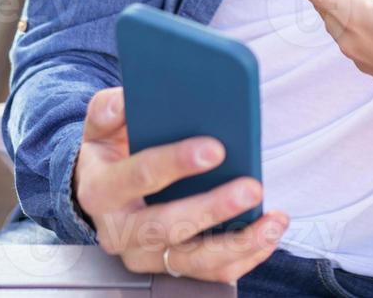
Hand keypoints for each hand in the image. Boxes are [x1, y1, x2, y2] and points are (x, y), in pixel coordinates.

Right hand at [73, 87, 288, 282]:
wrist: (99, 194)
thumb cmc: (110, 155)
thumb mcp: (101, 128)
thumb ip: (108, 109)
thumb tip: (127, 101)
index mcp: (101, 190)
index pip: (139, 176)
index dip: (176, 162)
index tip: (215, 149)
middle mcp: (118, 231)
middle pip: (167, 226)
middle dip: (213, 208)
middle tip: (252, 188)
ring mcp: (143, 255)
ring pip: (194, 259)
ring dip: (238, 242)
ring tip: (273, 221)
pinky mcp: (168, 267)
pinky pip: (210, 272)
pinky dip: (244, 256)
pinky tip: (268, 234)